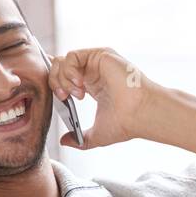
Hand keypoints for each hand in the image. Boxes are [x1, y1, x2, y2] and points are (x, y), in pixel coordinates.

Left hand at [47, 47, 164, 149]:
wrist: (140, 114)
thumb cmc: (126, 123)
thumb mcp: (97, 134)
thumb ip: (80, 138)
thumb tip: (64, 141)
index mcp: (92, 86)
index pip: (64, 77)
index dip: (55, 85)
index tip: (60, 99)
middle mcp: (94, 72)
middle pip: (59, 67)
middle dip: (55, 82)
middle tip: (64, 98)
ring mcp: (97, 62)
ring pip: (63, 60)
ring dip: (63, 79)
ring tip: (76, 94)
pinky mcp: (100, 55)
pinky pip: (71, 56)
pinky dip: (69, 71)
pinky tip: (80, 85)